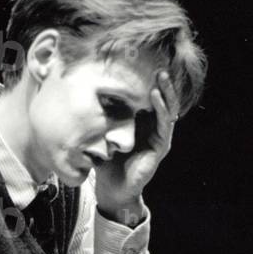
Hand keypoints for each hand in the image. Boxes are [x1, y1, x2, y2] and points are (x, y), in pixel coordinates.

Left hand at [95, 69, 179, 223]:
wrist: (112, 189)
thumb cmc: (106, 161)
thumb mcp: (102, 132)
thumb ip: (101, 115)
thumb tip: (85, 90)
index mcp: (142, 124)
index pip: (148, 99)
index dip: (148, 83)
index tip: (144, 64)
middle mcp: (153, 129)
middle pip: (162, 101)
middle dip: (161, 83)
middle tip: (159, 64)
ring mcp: (159, 138)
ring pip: (167, 110)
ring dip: (164, 92)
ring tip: (161, 75)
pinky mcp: (160, 148)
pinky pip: (163, 125)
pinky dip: (160, 109)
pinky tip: (154, 96)